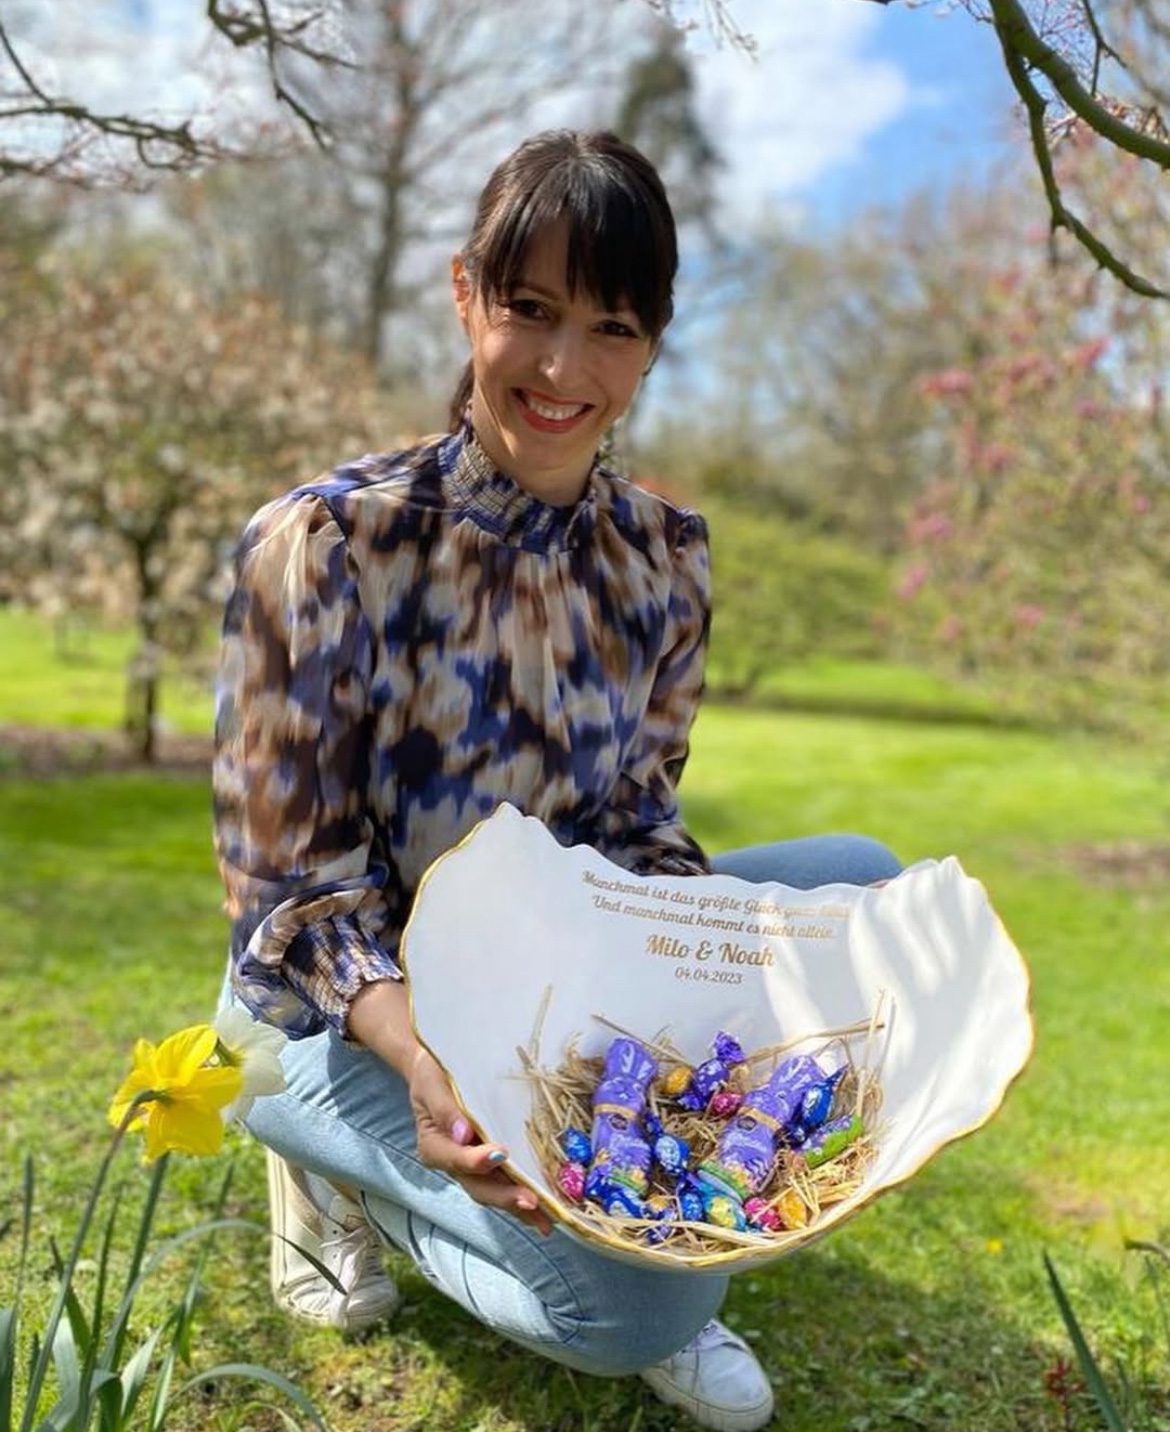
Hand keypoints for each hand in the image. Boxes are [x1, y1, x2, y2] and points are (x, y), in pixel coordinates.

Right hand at [407, 1046, 552, 1234]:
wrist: (436, 1072)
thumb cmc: (433, 1075)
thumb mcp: (432, 1085)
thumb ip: (445, 1109)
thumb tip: (463, 1134)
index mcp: (435, 1147)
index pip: (456, 1159)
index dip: (476, 1161)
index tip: (499, 1154)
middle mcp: (454, 1164)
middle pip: (479, 1186)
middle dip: (505, 1196)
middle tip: (530, 1201)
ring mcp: (473, 1167)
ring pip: (496, 1191)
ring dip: (520, 1207)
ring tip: (546, 1219)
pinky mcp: (490, 1165)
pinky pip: (507, 1182)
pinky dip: (524, 1197)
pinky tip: (545, 1212)